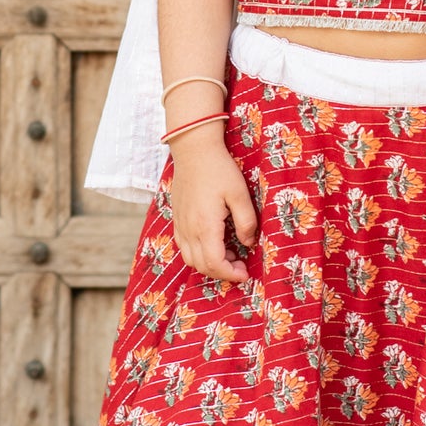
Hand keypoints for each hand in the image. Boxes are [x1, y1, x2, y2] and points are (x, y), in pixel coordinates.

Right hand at [168, 132, 257, 283]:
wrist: (194, 150)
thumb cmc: (219, 170)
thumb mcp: (240, 194)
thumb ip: (246, 222)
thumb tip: (248, 242)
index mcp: (205, 226)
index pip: (215, 263)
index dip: (230, 274)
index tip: (245, 273)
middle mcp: (189, 229)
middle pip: (201, 265)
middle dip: (222, 272)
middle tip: (240, 265)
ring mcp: (180, 224)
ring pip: (190, 258)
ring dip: (209, 263)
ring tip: (229, 253)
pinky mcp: (177, 218)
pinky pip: (184, 246)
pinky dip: (198, 253)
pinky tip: (213, 242)